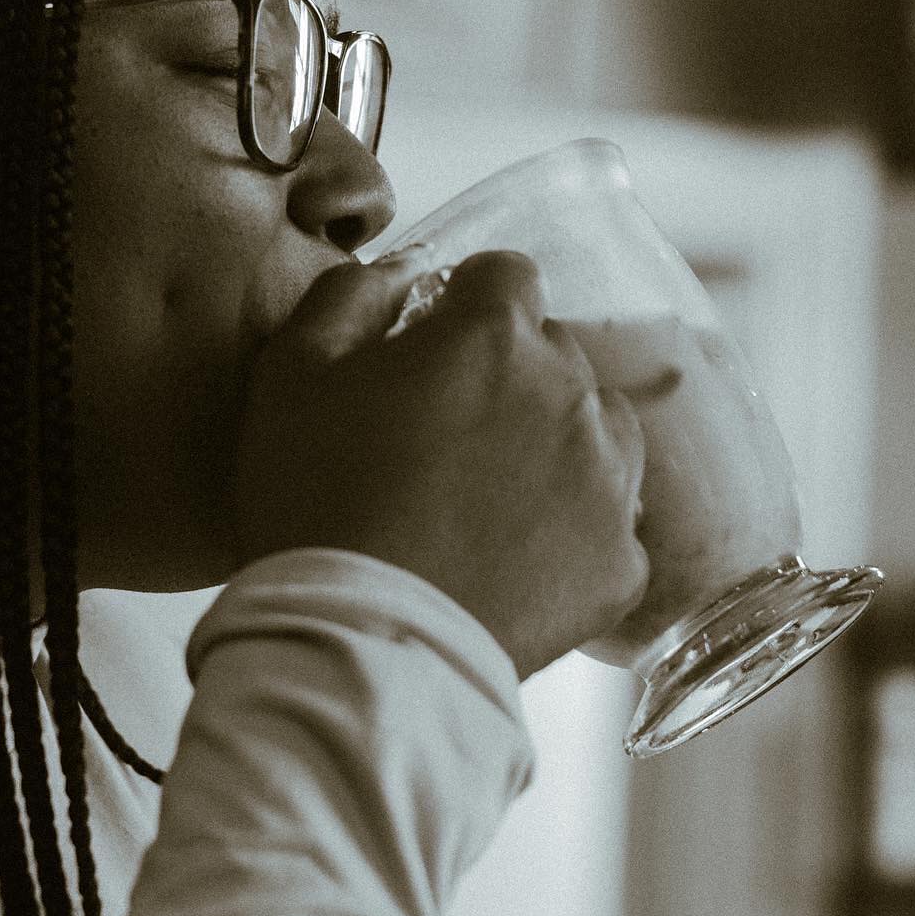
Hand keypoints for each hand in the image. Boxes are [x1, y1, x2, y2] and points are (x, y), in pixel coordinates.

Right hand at [233, 248, 649, 680]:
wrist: (359, 644)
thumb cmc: (313, 500)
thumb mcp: (292, 372)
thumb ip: (350, 295)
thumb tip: (400, 271)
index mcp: (492, 336)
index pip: (507, 275)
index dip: (466, 303)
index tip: (433, 342)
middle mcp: (569, 392)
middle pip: (553, 352)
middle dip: (506, 374)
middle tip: (442, 432)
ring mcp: (607, 480)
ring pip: (598, 428)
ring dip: (555, 441)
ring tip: (486, 493)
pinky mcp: (621, 563)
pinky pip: (608, 523)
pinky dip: (570, 530)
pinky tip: (512, 555)